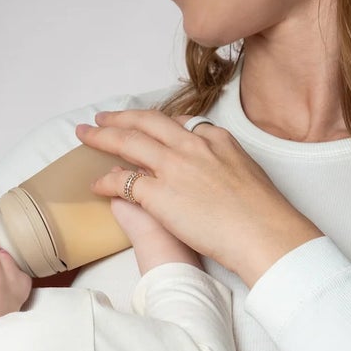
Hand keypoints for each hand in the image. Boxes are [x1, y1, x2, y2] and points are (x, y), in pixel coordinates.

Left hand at [75, 110, 321, 286]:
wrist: (264, 233)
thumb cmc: (265, 214)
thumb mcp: (249, 173)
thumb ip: (227, 164)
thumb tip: (214, 173)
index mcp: (217, 139)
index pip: (180, 123)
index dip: (157, 124)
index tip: (146, 126)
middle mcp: (193, 145)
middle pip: (147, 122)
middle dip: (121, 118)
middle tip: (103, 118)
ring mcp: (174, 166)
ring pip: (128, 141)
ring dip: (103, 136)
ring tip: (85, 135)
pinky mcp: (159, 193)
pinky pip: (123, 181)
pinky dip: (106, 180)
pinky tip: (97, 184)